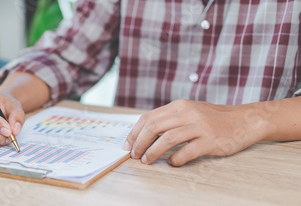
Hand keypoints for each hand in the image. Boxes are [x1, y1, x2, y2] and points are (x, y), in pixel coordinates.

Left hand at [123, 99, 273, 165]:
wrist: (245, 121)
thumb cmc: (215, 119)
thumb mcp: (190, 111)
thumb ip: (170, 119)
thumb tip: (145, 133)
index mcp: (179, 106)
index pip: (149, 118)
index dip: (135, 132)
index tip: (128, 145)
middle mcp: (187, 113)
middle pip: (154, 127)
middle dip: (139, 143)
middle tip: (134, 155)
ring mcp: (199, 126)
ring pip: (167, 139)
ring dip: (152, 152)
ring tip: (146, 160)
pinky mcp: (210, 140)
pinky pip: (186, 152)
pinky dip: (175, 159)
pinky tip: (172, 163)